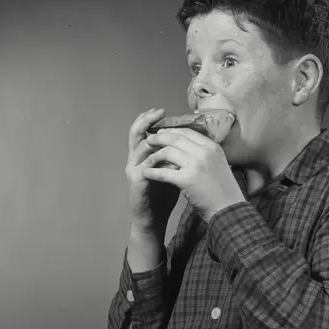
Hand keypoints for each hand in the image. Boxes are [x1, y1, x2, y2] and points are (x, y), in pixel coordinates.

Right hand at [125, 108, 180, 232]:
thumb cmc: (163, 194)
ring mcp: (134, 170)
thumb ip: (175, 155)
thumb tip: (193, 140)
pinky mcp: (137, 182)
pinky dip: (160, 160)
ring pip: (141, 148)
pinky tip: (171, 156)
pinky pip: (148, 167)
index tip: (162, 110)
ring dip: (155, 138)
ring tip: (168, 132)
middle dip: (146, 120)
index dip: (149, 118)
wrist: (153, 218)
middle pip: (135, 133)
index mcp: (142, 155)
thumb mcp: (170, 169)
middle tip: (159, 112)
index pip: (142, 130)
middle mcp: (135, 160)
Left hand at [142, 127, 246, 222]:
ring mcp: (195, 165)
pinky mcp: (187, 180)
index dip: (171, 131)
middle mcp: (204, 152)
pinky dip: (152, 172)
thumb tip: (188, 146)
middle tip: (149, 141)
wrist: (228, 209)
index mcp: (212, 147)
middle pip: (175, 138)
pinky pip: (163, 172)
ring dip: (154, 155)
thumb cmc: (223, 189)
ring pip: (167, 152)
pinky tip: (146, 173)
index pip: (187, 131)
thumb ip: (205, 153)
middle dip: (158, 138)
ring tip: (147, 159)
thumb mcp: (219, 163)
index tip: (161, 133)